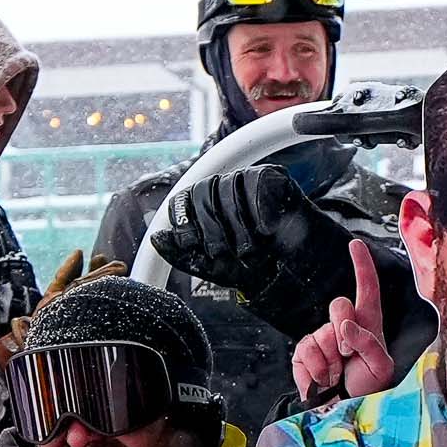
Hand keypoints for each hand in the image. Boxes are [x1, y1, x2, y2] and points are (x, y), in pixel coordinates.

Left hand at [161, 162, 322, 295]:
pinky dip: (260, 212)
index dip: (184, 221)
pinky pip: (256, 185)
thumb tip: (156, 238)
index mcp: (204, 204)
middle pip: (203, 193)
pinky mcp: (272, 176)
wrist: (290, 270)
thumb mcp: (210, 266)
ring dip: (239, 227)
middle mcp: (223, 187)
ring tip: (251, 249)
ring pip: (228, 189)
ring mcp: (247, 179)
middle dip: (212, 230)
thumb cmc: (250, 266)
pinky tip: (267, 230)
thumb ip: (181, 254)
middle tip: (226, 254)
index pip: (183, 198)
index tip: (193, 244)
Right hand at [298, 236, 403, 402]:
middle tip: (348, 357)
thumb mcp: (381, 368)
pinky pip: (304, 353)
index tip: (356, 244)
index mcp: (368, 325)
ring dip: (330, 361)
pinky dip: (315, 371)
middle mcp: (344, 327)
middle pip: (338, 305)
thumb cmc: (370, 390)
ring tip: (338, 376)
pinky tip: (324, 381)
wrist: (345, 413)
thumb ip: (369, 344)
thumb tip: (346, 326)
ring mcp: (322, 339)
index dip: (362, 265)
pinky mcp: (304, 355)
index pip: (367, 289)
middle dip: (343, 331)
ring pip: (320, 335)